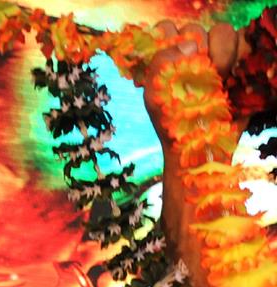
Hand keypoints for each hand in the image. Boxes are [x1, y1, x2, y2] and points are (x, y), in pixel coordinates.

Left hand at [142, 22, 245, 140]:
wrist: (201, 147)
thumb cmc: (173, 126)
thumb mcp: (154, 96)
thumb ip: (160, 63)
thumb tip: (191, 45)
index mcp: (166, 59)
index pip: (166, 30)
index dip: (170, 42)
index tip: (173, 66)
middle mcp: (189, 55)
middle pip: (195, 29)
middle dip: (195, 52)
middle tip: (195, 77)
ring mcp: (214, 58)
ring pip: (222, 33)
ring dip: (220, 54)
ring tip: (217, 78)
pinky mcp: (236, 64)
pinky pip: (242, 43)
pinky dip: (237, 58)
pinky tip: (230, 77)